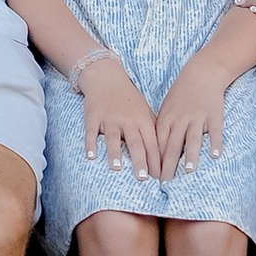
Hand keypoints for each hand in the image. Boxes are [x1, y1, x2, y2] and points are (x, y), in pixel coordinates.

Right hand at [75, 52, 160, 176]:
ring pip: (113, 137)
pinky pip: (91, 132)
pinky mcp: (93, 116)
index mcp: (142, 120)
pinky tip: (91, 156)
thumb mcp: (145, 111)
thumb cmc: (128, 99)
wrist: (106, 77)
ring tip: (116, 168)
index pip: (152, 143)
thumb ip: (153, 130)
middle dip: (139, 160)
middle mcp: (127, 120)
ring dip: (115, 153)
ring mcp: (109, 118)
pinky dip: (91, 144)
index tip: (160, 178)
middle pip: (135, 142)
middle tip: (142, 178)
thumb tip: (164, 155)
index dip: (156, 161)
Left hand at [151, 58, 230, 180]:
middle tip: (165, 183)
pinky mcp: (214, 115)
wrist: (202, 73)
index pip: (157, 142)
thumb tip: (153, 153)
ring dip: (190, 155)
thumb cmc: (181, 95)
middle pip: (172, 144)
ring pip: (193, 138)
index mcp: (166, 118)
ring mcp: (198, 117)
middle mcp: (180, 119)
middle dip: (168, 165)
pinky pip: (215, 131)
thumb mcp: (166, 109)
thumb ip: (162, 129)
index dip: (154, 160)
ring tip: (188, 171)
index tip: (152, 177)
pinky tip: (215, 155)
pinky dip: (215, 143)